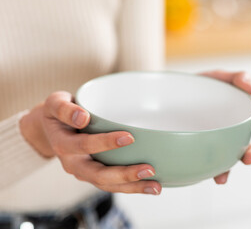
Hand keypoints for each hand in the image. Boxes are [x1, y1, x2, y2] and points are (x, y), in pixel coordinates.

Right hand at [20, 91, 160, 194]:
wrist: (53, 129)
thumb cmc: (59, 113)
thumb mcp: (55, 103)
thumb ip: (64, 108)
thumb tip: (82, 117)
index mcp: (64, 145)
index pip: (85, 145)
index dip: (106, 142)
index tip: (129, 137)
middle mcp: (73, 164)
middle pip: (99, 174)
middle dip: (125, 174)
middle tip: (149, 169)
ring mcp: (85, 173)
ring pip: (109, 185)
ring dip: (133, 187)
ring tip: (156, 186)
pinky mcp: (96, 176)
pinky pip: (114, 185)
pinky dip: (133, 187)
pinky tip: (153, 186)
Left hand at [200, 70, 250, 183]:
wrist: (167, 95)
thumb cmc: (198, 87)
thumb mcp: (217, 77)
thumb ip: (236, 78)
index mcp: (237, 115)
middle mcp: (229, 133)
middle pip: (245, 147)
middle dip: (250, 154)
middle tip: (249, 155)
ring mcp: (213, 145)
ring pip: (226, 161)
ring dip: (229, 170)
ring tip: (224, 175)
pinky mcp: (197, 153)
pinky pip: (206, 166)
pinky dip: (210, 173)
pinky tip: (211, 176)